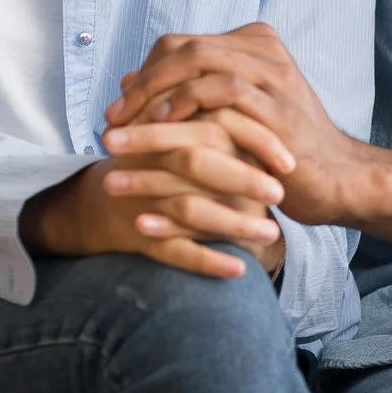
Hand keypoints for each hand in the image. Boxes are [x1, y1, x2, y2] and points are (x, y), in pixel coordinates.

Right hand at [22, 112, 290, 278]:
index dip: (253, 142)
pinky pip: (172, 251)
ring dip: (232, 223)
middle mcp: (150, 162)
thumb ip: (221, 123)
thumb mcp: (182, 133)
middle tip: (280, 194)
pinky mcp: (136, 236)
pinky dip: (206, 261)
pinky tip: (239, 270)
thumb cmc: (161, 161)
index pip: (213, 126)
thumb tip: (285, 132)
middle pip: (196, 164)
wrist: (103, 199)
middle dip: (242, 180)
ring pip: (187, 210)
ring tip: (273, 234)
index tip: (288, 161)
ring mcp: (140, 200)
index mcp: (168, 129)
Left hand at [105, 23, 368, 226]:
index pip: (181, 45)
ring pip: (197, 63)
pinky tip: (161, 125)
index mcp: (254, 46)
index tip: (118, 109)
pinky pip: (220, 92)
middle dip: (140, 84)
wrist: (336, 178)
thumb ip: (189, 96)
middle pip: (184, 48)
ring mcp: (272, 75)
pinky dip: (184, 103)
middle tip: (110, 119)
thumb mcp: (231, 117)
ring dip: (152, 95)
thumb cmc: (279, 152)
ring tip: (123, 128)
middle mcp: (264, 51)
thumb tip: (128, 81)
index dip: (143, 74)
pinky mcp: (276, 105)